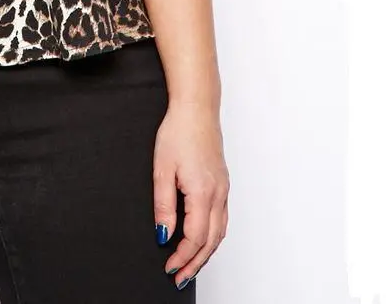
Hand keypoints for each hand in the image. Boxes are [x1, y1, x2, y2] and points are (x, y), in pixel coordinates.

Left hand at [152, 99, 228, 289]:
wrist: (196, 108)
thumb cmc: (178, 132)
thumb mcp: (162, 169)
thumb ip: (163, 205)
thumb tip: (164, 235)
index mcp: (202, 192)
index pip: (195, 237)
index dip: (182, 256)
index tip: (168, 267)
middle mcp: (218, 194)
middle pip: (211, 241)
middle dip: (195, 263)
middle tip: (178, 276)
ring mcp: (223, 188)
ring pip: (220, 232)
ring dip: (206, 252)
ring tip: (189, 265)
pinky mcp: (223, 183)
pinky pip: (222, 218)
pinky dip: (213, 236)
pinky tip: (203, 239)